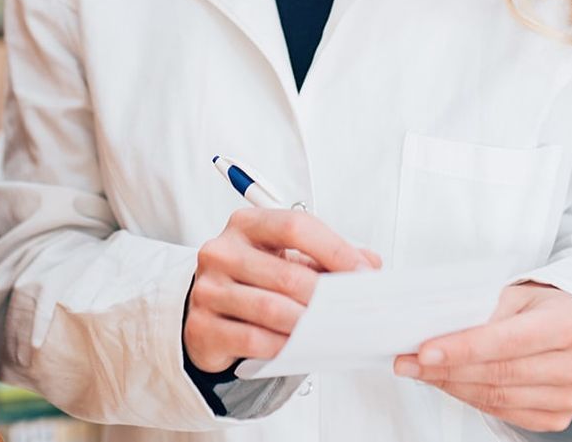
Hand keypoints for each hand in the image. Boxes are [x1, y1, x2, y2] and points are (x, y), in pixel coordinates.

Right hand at [183, 209, 380, 373]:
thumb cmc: (250, 279)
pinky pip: (253, 339)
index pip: (295, 226)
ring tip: (330, 329)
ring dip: (307, 323)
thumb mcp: (284, 257)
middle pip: (286, 273)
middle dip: (326, 296)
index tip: (362, 272)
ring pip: (271, 309)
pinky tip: (298, 346)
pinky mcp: (202, 325)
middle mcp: (222, 252)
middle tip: (351, 310)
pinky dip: (283, 345)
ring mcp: (208, 289)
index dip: (334, 249)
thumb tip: (370, 263)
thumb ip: (325, 257)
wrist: (205, 309)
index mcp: (246, 225)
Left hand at [394, 283, 571, 433]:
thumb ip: (484, 310)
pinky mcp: (558, 417)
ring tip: (421, 373)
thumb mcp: (517, 294)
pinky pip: (505, 414)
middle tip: (409, 363)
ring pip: (497, 398)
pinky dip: (471, 399)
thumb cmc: (543, 308)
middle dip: (447, 369)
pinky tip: (450, 385)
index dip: (463, 348)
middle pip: (499, 374)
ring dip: (452, 386)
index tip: (425, 351)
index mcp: (569, 324)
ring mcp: (570, 396)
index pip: (507, 340)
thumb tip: (437, 330)